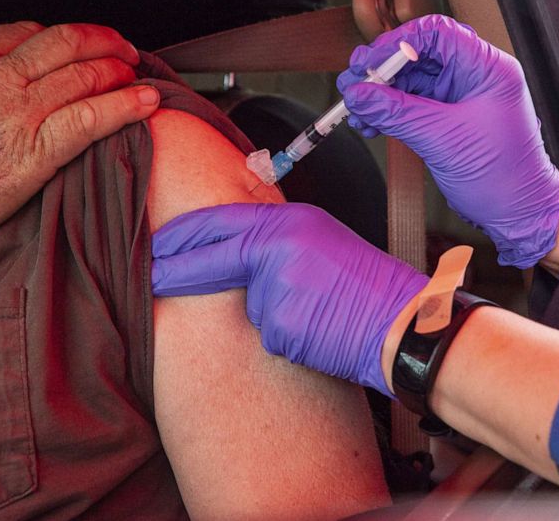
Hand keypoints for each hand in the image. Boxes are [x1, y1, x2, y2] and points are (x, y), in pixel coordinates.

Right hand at [0, 22, 159, 273]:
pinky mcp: (38, 153)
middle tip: (122, 49)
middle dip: (102, 41)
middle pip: (66, 44)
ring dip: (118, 70)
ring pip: (85, 77)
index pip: (30, 32)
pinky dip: (125, 106)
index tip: (78, 44)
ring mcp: (21, 115)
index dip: (64, 37)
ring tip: (136, 72)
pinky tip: (145, 101)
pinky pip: (91, 119)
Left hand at [151, 203, 427, 395]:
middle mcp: (280, 247)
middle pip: (213, 258)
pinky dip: (286, 336)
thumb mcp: (321, 240)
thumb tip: (230, 249)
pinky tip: (318, 331)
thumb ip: (276, 240)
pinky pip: (268, 334)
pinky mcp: (282, 326)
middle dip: (176, 269)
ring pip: (247, 305)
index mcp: (290, 221)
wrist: (405, 324)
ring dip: (268, 313)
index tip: (158, 244)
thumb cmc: (369, 285)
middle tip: (153, 276)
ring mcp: (279, 288)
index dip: (184, 235)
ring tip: (316, 310)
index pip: (221, 222)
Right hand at [337, 15, 558, 267]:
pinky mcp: (446, 118)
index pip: (436, 34)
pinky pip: (410, 105)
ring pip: (410, 81)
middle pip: (418, 55)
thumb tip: (359, 95)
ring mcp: (459, 97)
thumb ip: (396, 113)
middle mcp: (473, 76)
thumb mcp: (442, 139)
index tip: (369, 63)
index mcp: (486, 68)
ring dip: (379, 94)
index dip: (397, 43)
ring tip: (356, 108)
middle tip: (354, 82)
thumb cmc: (502, 176)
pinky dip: (387, 112)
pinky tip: (369, 123)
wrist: (516, 212)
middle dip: (382, 69)